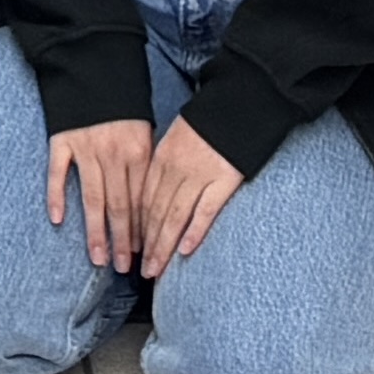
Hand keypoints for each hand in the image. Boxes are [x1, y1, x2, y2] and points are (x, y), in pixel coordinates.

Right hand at [46, 116, 163, 273]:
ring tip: (97, 258)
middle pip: (119, 206)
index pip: (140, 200)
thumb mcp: (144, 128)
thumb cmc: (122, 102)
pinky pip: (58, 173)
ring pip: (92, 198)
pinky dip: (57, 196)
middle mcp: (112, 154)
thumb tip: (149, 199)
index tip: (143, 253)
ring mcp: (85, 148)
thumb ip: (144, 162)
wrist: (94, 64)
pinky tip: (58, 219)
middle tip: (123, 267)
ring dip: (95, 231)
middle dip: (121, 240)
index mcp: (137, 152)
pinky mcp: (61, 140)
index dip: (141, 229)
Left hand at [133, 119, 246, 279]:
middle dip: (147, 245)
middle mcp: (176, 169)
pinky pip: (205, 210)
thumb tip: (154, 193)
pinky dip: (194, 231)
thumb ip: (165, 165)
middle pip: (155, 213)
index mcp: (161, 158)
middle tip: (141, 271)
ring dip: (163, 246)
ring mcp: (199, 175)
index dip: (137, 227)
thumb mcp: (176, 138)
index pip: (144, 200)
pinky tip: (185, 251)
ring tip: (156, 269)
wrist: (239, 102)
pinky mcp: (224, 179)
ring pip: (175, 216)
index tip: (134, 248)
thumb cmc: (209, 123)